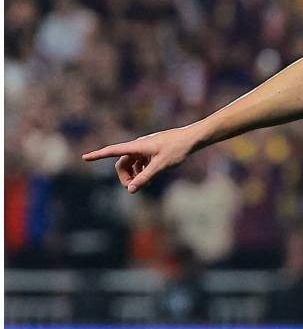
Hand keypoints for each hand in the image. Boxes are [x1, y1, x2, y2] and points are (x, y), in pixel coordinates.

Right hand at [81, 126, 202, 192]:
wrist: (192, 138)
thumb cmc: (177, 149)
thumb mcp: (161, 165)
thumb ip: (145, 177)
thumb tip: (130, 190)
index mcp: (137, 146)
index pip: (113, 151)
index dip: (98, 155)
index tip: (84, 157)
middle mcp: (139, 146)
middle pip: (122, 163)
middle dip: (124, 176)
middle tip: (134, 188)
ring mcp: (145, 148)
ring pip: (132, 163)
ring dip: (134, 174)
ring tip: (145, 183)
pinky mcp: (152, 150)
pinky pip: (140, 162)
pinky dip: (141, 170)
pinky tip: (150, 177)